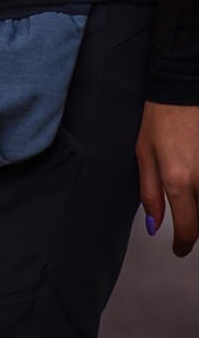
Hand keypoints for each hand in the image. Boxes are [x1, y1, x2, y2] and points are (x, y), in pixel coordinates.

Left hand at [137, 100, 198, 255]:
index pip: (189, 229)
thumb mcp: (144, 154)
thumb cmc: (160, 117)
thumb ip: (149, 192)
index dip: (184, 245)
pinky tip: (195, 180)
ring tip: (191, 200)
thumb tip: (154, 225)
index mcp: (178, 180)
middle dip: (195, 227)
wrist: (182, 88)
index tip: (179, 249)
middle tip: (185, 221)